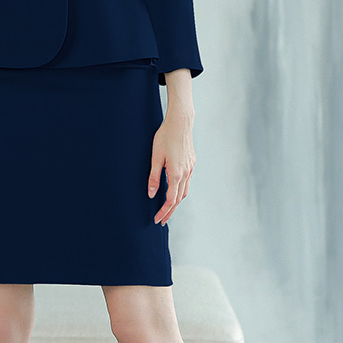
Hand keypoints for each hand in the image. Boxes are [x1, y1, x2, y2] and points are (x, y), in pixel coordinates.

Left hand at [147, 101, 194, 224]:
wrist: (181, 122)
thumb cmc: (165, 137)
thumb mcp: (156, 157)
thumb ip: (154, 177)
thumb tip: (151, 194)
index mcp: (176, 174)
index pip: (170, 200)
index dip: (163, 211)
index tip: (157, 219)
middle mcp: (186, 173)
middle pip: (178, 199)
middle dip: (170, 211)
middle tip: (161, 220)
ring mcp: (190, 168)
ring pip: (184, 191)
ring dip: (176, 202)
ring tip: (167, 209)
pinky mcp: (192, 163)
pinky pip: (187, 182)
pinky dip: (181, 191)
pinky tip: (175, 191)